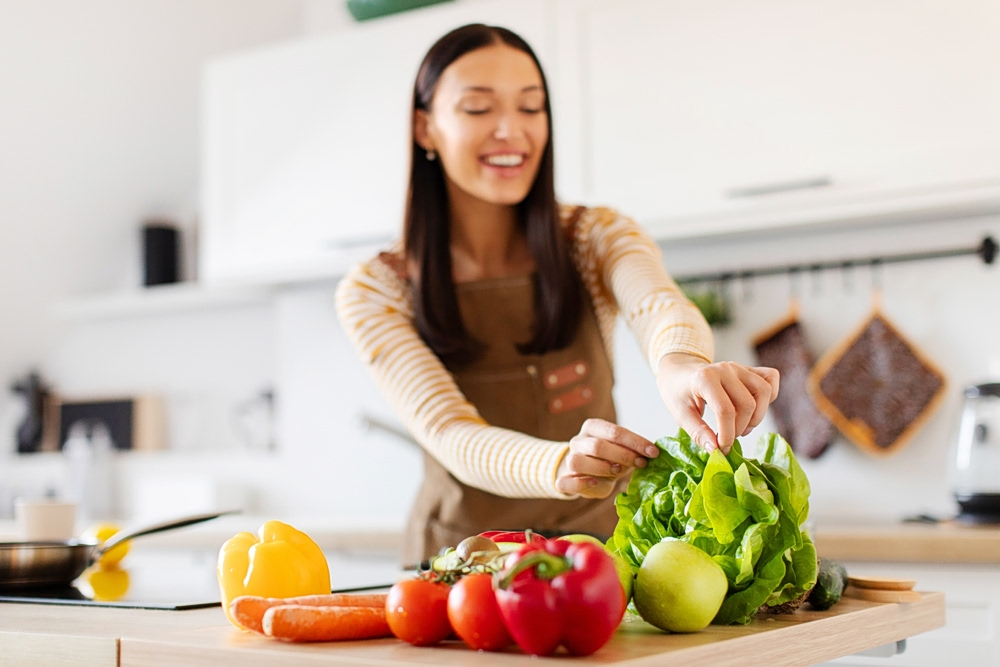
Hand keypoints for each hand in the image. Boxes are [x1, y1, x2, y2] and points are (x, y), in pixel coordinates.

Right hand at [555, 418, 658, 497]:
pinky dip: (580, 483)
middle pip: (597, 446)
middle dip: (623, 456)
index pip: (614, 431)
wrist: (586, 473)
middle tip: (642, 464)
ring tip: (618, 472)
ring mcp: (569, 460)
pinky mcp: (564, 480)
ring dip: (602, 468)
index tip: (653, 452)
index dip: (635, 442)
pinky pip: (565, 482)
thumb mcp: (621, 449)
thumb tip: (654, 452)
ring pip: (578, 461)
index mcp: (593, 427)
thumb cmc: (609, 459)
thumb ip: (632, 449)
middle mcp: (578, 441)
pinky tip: (595, 483)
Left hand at [656, 353, 779, 454]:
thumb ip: (698, 433)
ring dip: (757, 416)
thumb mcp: (680, 415)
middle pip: (747, 404)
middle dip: (740, 428)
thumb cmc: (678, 393)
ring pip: (763, 392)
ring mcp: (739, 367)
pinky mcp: (748, 369)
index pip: (725, 410)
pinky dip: (769, 396)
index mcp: (705, 378)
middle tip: (728, 438)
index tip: (722, 448)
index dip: (727, 434)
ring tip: (742, 427)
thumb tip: (716, 450)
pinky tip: (755, 409)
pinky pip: (770, 378)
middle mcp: (725, 369)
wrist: (679, 371)